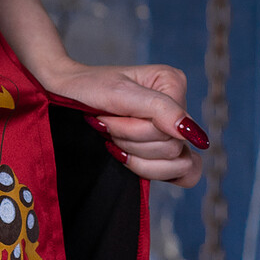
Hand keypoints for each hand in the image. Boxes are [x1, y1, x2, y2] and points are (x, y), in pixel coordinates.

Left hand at [33, 58, 206, 185]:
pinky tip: (122, 154)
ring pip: (176, 165)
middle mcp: (178, 107)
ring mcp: (172, 131)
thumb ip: (159, 109)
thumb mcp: (120, 92)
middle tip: (105, 125)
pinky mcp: (161, 149)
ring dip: (135, 154)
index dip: (136, 130)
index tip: (107, 114)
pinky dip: (146, 169)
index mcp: (174, 84)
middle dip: (131, 141)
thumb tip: (195, 135)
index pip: (173, 129)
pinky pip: (179, 176)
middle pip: (173, 148)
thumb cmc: (89, 86)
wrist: (65, 92)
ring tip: (111, 136)